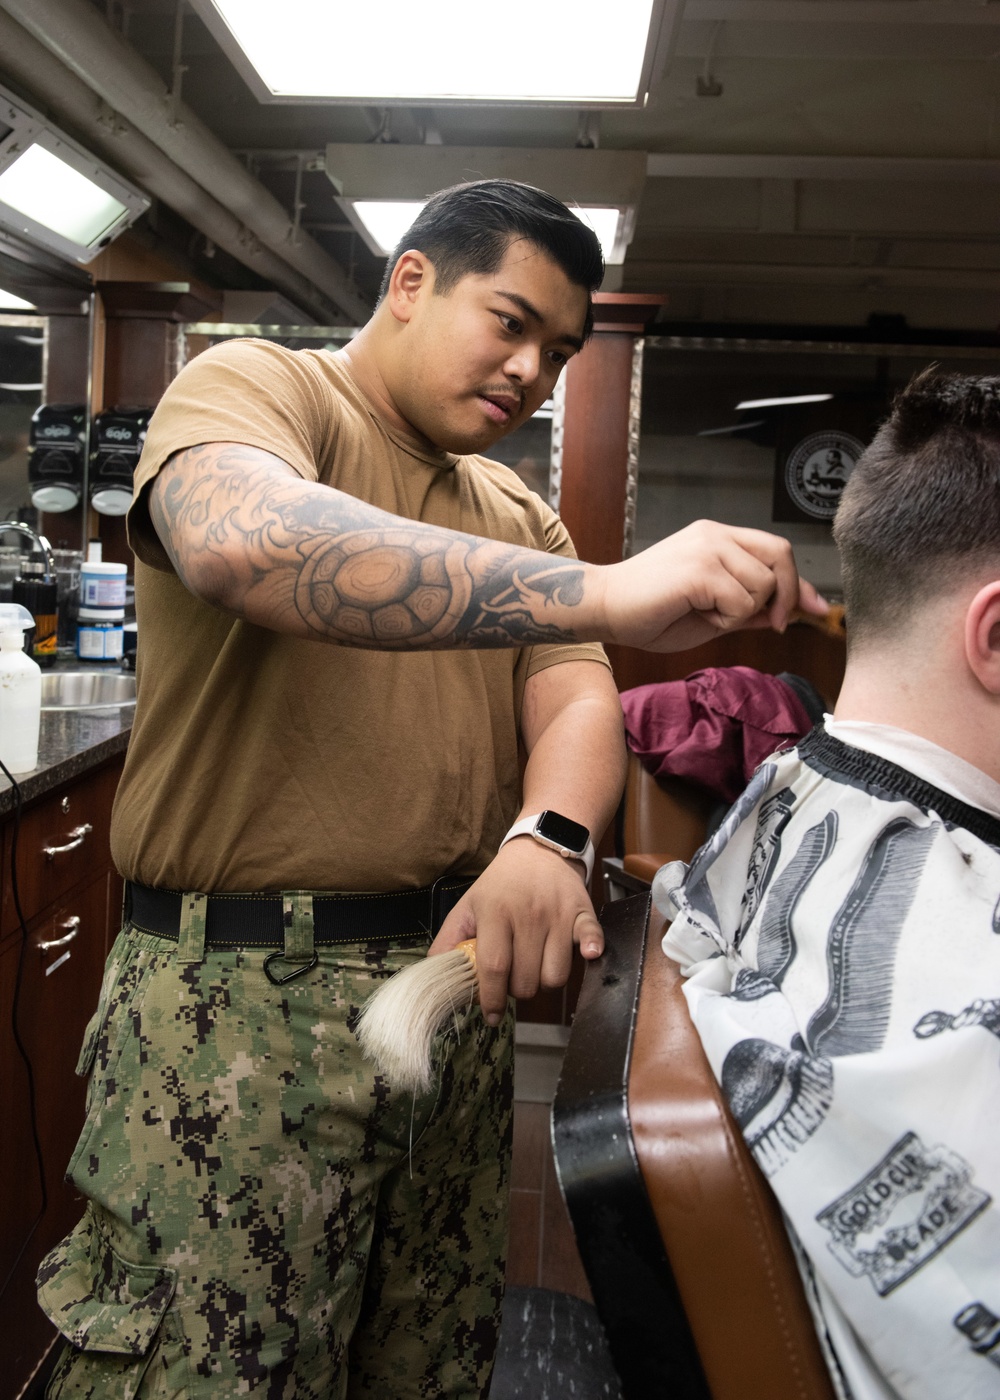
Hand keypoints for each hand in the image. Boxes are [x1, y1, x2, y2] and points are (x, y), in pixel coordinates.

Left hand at [428, 839, 603, 1024]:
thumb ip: (449, 941)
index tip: (491, 1015)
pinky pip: (592, 940)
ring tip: (536, 966)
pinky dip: (592, 951)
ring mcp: (558, 914)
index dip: (492, 999)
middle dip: (517, 991)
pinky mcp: (583, 912)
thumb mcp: (468, 906)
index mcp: (495, 913)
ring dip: (545, 981)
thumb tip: (435, 974)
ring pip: (556, 976)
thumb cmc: (500, 886)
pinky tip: (586, 954)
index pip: (494, 968)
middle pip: (526, 981)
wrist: (538, 850)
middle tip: (513, 978)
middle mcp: (528, 914)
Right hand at [596, 520, 827, 651]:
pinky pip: (740, 602)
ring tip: (705, 612)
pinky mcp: (699, 569)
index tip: (817, 608)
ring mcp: (707, 547)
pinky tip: (696, 613)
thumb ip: (749, 608)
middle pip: (780, 558)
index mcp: (718, 538)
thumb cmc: (649, 613)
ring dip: (742, 611)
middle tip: (766, 624)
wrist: (605, 609)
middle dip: (782, 597)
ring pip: (762, 585)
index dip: (798, 582)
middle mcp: (715, 535)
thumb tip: (788, 613)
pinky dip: (725, 619)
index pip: (776, 551)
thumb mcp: (712, 614)